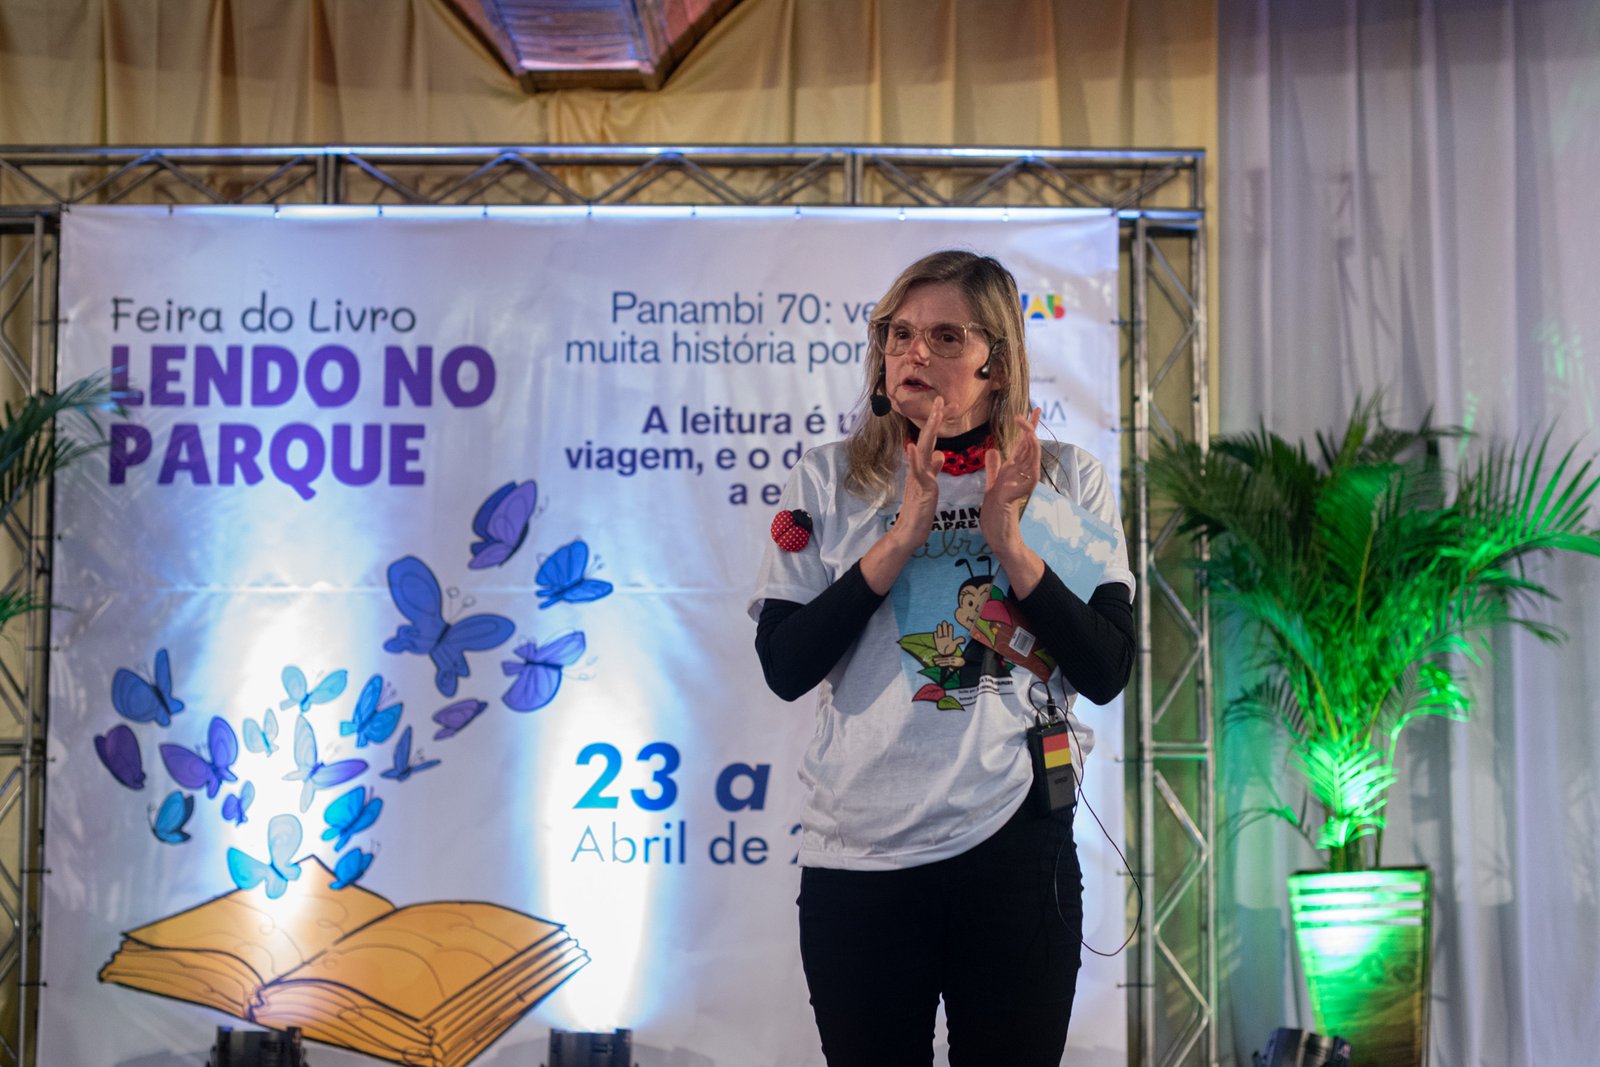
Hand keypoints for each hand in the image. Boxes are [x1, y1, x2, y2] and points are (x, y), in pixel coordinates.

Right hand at [861, 397, 945, 594]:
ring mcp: (917, 478)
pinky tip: (912, 445)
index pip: (932, 440)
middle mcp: (919, 468)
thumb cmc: (920, 512)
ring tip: (935, 412)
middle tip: (942, 398)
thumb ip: (933, 470)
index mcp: (923, 467)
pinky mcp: (919, 489)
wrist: (909, 532)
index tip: (949, 405)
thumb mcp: (930, 487)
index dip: (939, 423)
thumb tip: (940, 454)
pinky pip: (916, 471)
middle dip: (935, 418)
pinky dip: (914, 458)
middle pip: (927, 438)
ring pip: (923, 449)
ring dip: (929, 430)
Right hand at [931, 619, 965, 666]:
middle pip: (945, 631)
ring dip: (939, 629)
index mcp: (950, 638)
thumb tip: (964, 639)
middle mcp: (945, 638)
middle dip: (944, 627)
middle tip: (944, 621)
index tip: (950, 625)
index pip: (950, 632)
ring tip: (939, 625)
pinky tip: (935, 632)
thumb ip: (958, 641)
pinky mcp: (937, 643)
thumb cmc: (950, 650)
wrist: (945, 655)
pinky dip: (935, 636)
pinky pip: (936, 638)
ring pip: (940, 633)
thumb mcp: (955, 644)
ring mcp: (941, 640)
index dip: (950, 629)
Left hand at [980, 407, 1041, 553]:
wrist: (996, 531)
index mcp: (1014, 469)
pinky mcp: (1022, 491)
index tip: (1033, 409)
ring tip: (1027, 421)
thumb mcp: (992, 483)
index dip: (1028, 426)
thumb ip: (994, 467)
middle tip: (1035, 408)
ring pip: (1033, 454)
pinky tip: (1029, 441)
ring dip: (1031, 437)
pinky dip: (1031, 455)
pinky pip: (1031, 471)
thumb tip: (993, 450)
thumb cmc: (995, 510)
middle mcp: (1021, 473)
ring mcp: (1024, 481)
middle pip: (1031, 444)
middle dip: (1033, 426)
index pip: (1023, 443)